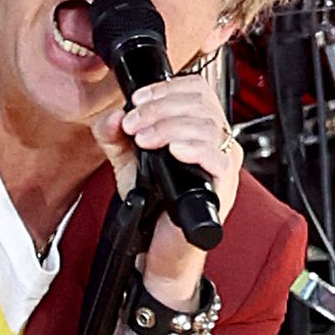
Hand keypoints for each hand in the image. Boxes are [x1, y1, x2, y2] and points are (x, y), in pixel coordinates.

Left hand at [91, 77, 241, 306]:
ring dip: (170, 126)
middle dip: (160, 107)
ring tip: (144, 139)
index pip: (196, 89)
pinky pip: (220, 160)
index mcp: (196, 129)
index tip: (137, 100)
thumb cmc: (152, 204)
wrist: (157, 247)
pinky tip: (174, 151)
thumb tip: (111, 117)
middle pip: (202, 104)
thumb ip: (114, 136)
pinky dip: (195, 149)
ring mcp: (221, 166)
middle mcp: (214, 143)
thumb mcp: (126, 162)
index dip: (167, 88)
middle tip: (133, 123)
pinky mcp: (223, 189)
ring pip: (209, 127)